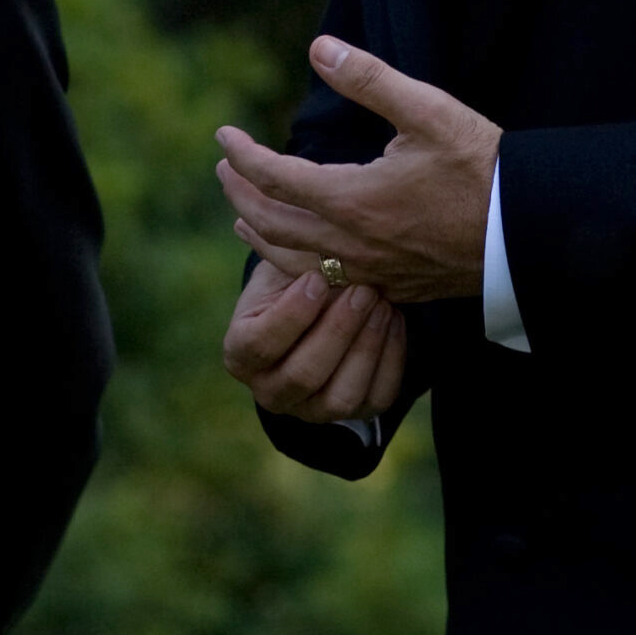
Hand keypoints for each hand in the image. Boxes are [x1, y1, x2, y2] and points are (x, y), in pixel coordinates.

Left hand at [215, 37, 500, 306]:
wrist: (531, 231)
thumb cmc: (482, 166)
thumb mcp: (427, 110)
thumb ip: (368, 79)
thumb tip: (318, 47)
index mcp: (353, 198)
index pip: (274, 177)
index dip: (242, 156)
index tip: (223, 135)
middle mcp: (352, 242)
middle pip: (272, 224)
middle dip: (239, 195)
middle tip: (223, 170)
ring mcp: (370, 271)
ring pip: (294, 261)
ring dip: (260, 235)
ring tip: (240, 219)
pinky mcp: (391, 286)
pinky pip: (325, 281)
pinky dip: (295, 264)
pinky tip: (299, 256)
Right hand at [220, 258, 407, 423]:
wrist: (322, 305)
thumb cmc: (294, 279)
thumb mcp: (281, 267)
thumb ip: (276, 255)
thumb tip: (248, 222)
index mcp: (241, 354)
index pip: (259, 344)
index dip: (290, 314)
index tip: (317, 278)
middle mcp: (270, 391)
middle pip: (303, 374)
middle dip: (337, 330)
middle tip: (362, 289)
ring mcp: (313, 409)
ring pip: (340, 396)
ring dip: (366, 346)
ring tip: (381, 302)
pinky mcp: (354, 413)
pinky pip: (376, 398)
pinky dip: (390, 358)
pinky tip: (394, 319)